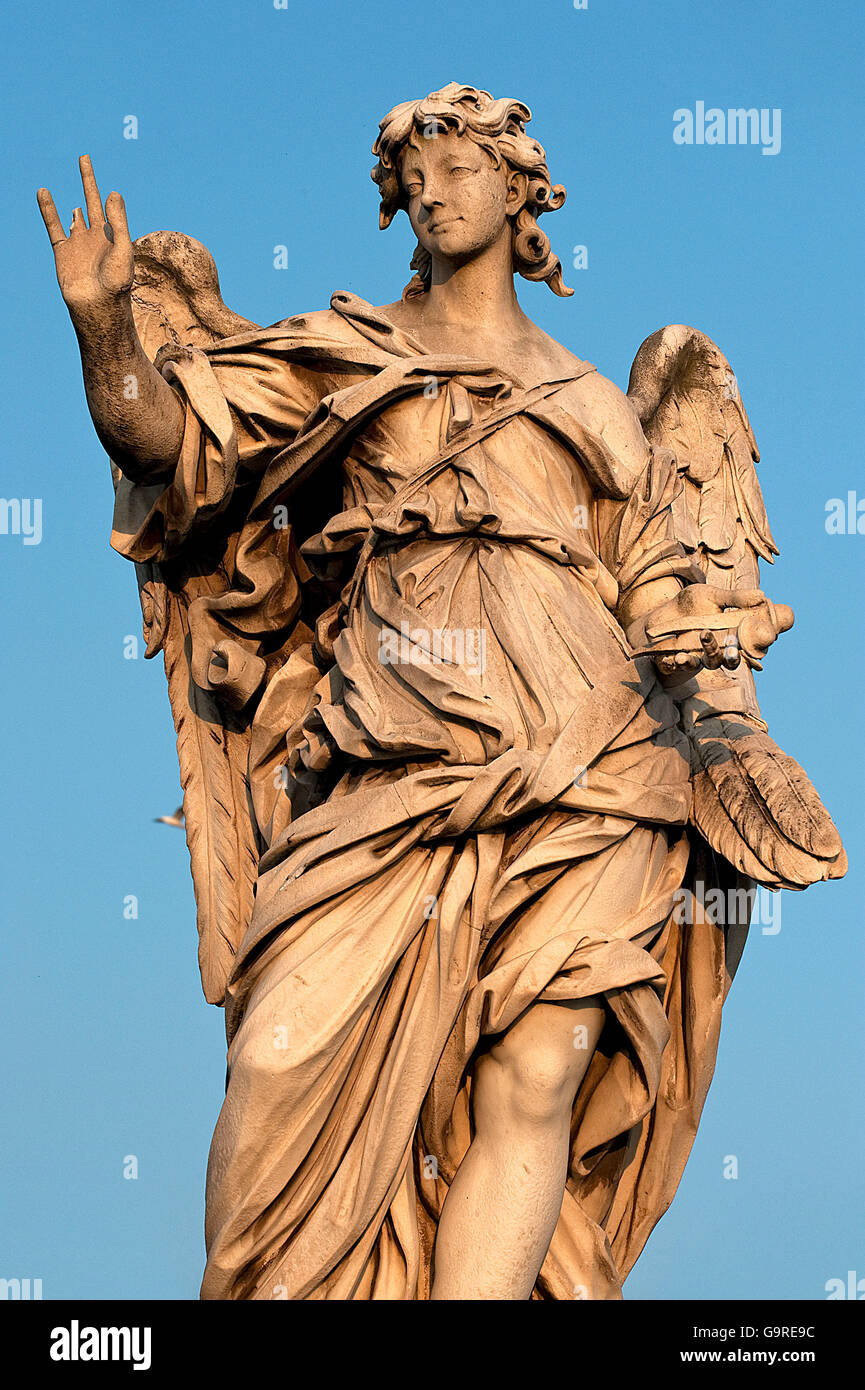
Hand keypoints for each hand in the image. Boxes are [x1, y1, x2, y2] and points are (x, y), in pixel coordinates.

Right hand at [37, 156, 133, 324]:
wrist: (97, 305)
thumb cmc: (115, 281)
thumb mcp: (122, 248)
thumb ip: (118, 221)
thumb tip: (112, 192)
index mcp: (112, 234)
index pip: (108, 204)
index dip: (107, 195)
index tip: (108, 190)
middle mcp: (96, 235)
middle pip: (91, 200)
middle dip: (88, 180)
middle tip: (84, 158)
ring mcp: (78, 242)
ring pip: (73, 216)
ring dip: (74, 208)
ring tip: (77, 206)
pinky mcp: (63, 250)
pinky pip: (53, 225)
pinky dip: (48, 208)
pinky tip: (44, 193)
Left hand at [628, 584, 793, 676]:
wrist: (657, 617)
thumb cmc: (689, 606)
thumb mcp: (711, 595)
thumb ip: (734, 598)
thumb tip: (762, 596)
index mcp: (730, 637)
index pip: (750, 646)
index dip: (759, 643)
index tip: (765, 635)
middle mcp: (717, 652)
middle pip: (730, 661)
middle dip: (733, 657)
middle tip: (733, 651)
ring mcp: (696, 659)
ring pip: (707, 662)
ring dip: (707, 652)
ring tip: (703, 636)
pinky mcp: (675, 662)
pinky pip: (678, 666)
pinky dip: (679, 662)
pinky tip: (677, 657)